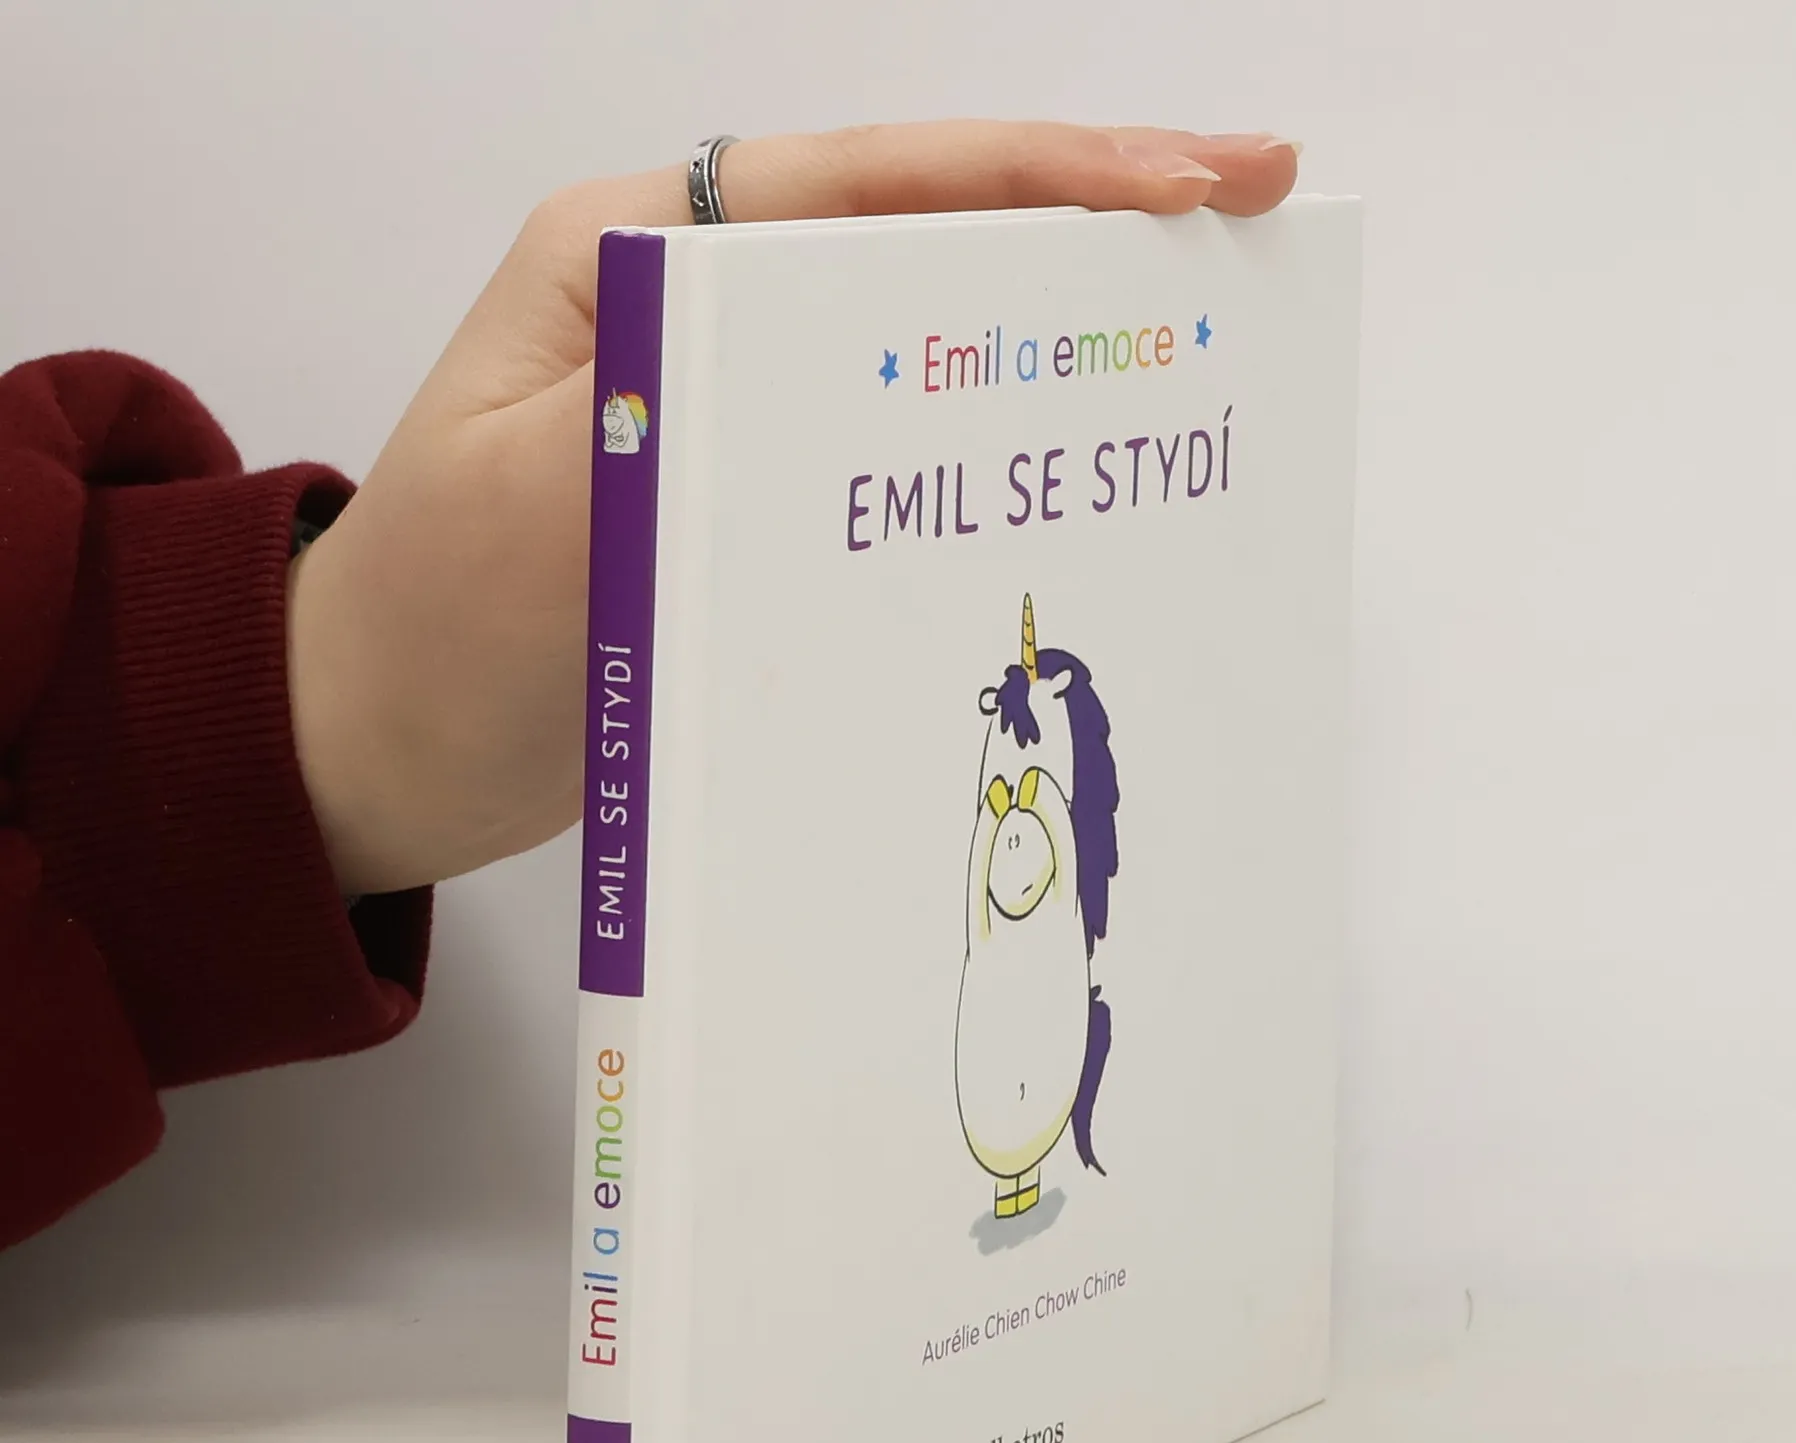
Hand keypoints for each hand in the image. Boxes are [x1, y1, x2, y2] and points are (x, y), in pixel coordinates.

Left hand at [287, 120, 1300, 895]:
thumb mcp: (538, 507)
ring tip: (1202, 341)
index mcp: (638, 251)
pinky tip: (1079, 468)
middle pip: (922, 242)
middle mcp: (701, 308)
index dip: (1040, 175)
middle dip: (1086, 229)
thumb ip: (682, 420)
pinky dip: (991, 455)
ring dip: (1056, 341)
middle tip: (1247, 225)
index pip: (867, 183)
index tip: (1185, 178)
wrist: (381, 746)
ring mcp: (737, 405)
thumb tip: (846, 374)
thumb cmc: (430, 624)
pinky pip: (897, 456)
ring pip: (924, 347)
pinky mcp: (759, 499)